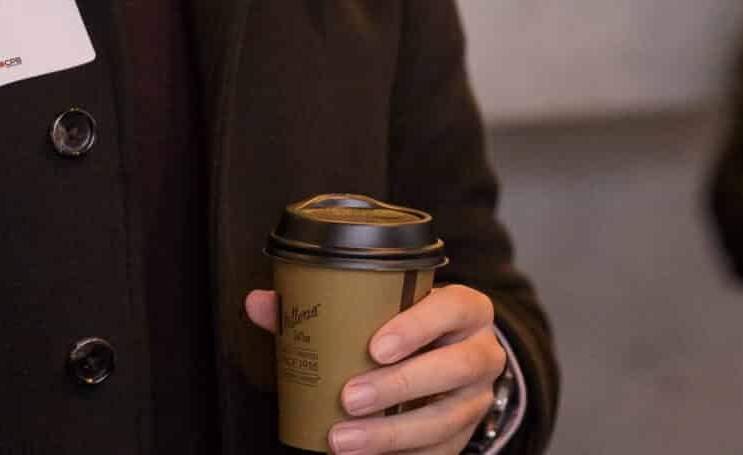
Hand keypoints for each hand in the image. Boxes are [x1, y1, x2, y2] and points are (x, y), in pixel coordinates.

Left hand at [246, 283, 502, 453]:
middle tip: (349, 396)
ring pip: (445, 418)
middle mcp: (481, 352)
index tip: (375, 345)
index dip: (419, 325)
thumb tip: (260, 303)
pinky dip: (398, 454)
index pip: (453, 307)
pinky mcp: (463, 437)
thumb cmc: (405, 330)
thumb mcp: (379, 311)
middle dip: (400, 385)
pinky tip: (363, 454)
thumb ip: (322, 306)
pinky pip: (439, 452)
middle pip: (455, 367)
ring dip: (391, 432)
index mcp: (465, 310)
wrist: (446, 361)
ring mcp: (475, 398)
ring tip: (342, 438)